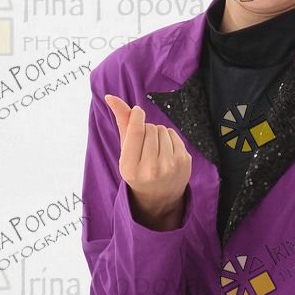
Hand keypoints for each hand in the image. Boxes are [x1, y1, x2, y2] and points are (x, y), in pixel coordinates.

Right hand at [103, 93, 191, 225]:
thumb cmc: (138, 170)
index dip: (137, 117)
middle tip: (144, 144)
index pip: (136, 132)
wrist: (159, 197)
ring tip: (154, 149)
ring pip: (163, 129)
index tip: (138, 111)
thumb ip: (121, 124)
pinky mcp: (184, 162)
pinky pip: (174, 134)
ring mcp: (170, 166)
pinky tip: (165, 151)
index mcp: (131, 168)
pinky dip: (168, 137)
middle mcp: (151, 169)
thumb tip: (111, 97)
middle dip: (146, 129)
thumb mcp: (125, 152)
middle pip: (150, 128)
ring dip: (158, 133)